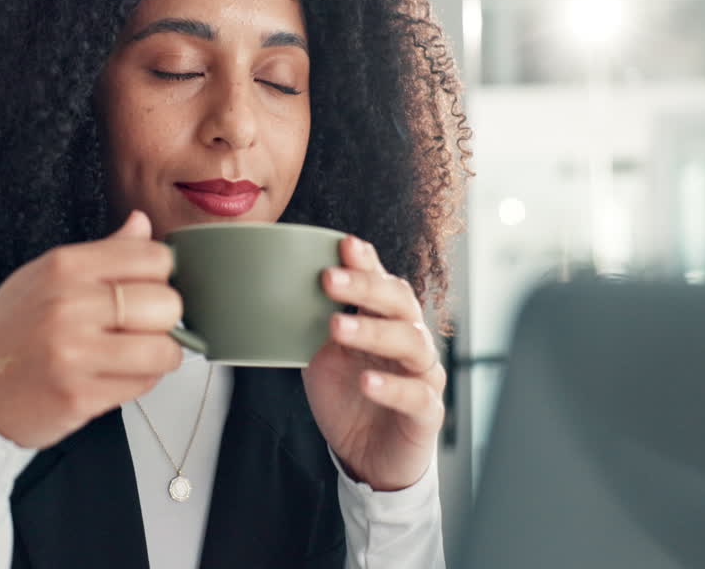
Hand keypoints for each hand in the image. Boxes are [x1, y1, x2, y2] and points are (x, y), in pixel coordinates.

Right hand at [0, 210, 183, 448]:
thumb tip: (141, 224)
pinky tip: (111, 377)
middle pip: (166, 303)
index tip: (146, 290)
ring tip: (132, 356)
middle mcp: (68, 304)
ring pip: (163, 348)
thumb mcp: (42, 279)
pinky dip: (138, 383)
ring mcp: (74, 352)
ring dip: (158, 356)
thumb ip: (101, 253)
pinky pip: (144, 385)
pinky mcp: (80, 395)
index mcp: (63, 266)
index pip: (153, 257)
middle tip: (140, 329)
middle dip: (163, 320)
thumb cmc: (6, 339)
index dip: (160, 277)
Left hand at [301, 235, 445, 490]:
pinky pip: (416, 395)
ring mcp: (422, 375)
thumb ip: (312, 326)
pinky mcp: (427, 413)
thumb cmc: (348, 400)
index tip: (343, 245)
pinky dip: (392, 386)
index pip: (381, 281)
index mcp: (384, 321)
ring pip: (411, 342)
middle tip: (330, 279)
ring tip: (338, 327)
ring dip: (373, 331)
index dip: (366, 263)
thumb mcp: (322, 356)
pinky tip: (367, 381)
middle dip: (366, 286)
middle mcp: (409, 340)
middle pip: (400, 302)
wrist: (368, 459)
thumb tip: (277, 290)